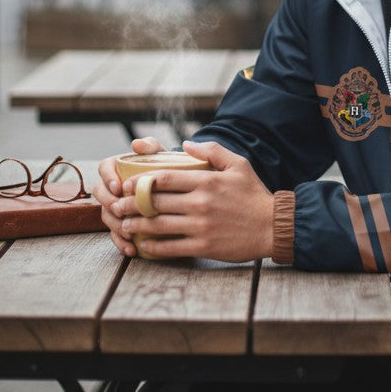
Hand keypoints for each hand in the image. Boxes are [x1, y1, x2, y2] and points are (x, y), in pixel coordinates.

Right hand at [93, 136, 165, 256]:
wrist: (179, 189)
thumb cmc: (167, 168)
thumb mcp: (162, 155)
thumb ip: (151, 146)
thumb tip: (137, 143)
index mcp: (118, 167)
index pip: (104, 167)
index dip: (107, 177)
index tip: (118, 187)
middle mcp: (113, 187)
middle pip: (100, 193)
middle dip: (108, 203)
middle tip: (120, 209)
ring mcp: (116, 206)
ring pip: (106, 216)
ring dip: (115, 225)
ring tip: (129, 232)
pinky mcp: (123, 223)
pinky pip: (116, 235)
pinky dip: (122, 243)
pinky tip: (132, 250)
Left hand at [101, 140, 274, 262]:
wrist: (272, 226)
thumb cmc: (253, 194)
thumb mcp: (238, 164)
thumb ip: (212, 151)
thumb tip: (186, 143)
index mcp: (206, 181)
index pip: (164, 178)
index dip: (140, 182)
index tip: (127, 184)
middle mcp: (200, 203)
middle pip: (155, 202)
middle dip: (131, 204)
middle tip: (118, 206)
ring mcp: (200, 226)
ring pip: (158, 225)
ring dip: (136, 226)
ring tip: (124, 225)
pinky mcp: (203, 246)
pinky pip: (171, 248)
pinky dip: (153, 247)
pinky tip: (144, 245)